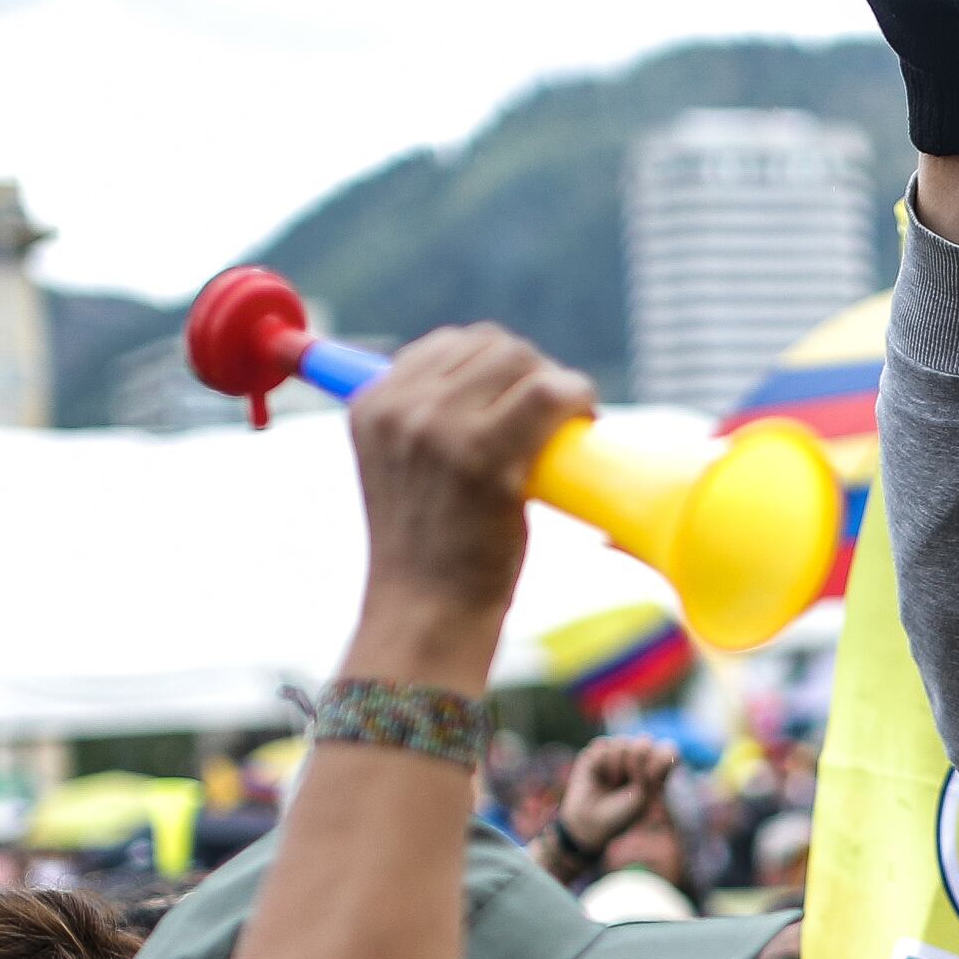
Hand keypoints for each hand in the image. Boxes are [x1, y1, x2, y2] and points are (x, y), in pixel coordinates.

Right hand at [348, 327, 594, 663]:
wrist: (427, 613)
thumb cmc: (430, 551)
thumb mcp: (403, 472)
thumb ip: (425, 424)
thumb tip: (488, 384)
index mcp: (372, 406)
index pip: (447, 345)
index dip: (497, 366)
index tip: (521, 397)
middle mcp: (399, 408)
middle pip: (490, 345)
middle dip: (532, 372)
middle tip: (554, 416)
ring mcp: (439, 430)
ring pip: (522, 362)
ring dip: (558, 384)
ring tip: (571, 422)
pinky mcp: (484, 458)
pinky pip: (548, 395)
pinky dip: (577, 397)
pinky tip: (586, 419)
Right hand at [544, 733, 679, 879]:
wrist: (592, 824)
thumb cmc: (622, 814)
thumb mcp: (643, 795)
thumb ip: (648, 767)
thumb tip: (637, 743)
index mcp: (656, 769)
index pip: (668, 750)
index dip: (660, 760)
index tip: (651, 780)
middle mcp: (638, 758)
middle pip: (645, 741)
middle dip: (637, 761)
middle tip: (629, 781)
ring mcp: (617, 754)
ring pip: (622, 742)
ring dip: (617, 765)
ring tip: (613, 782)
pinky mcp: (596, 753)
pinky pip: (603, 744)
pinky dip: (602, 761)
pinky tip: (599, 776)